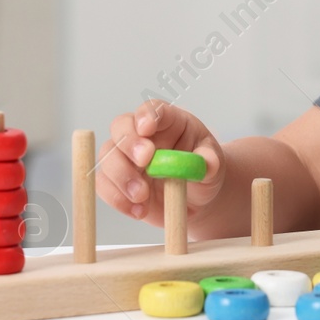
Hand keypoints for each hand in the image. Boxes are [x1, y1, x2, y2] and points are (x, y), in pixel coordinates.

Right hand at [98, 100, 225, 226]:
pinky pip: (104, 185)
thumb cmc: (204, 171)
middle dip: (129, 143)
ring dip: (121, 176)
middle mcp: (142, 135)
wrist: (197, 199)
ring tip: (142, 196)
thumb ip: (211, 162)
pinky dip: (117, 198)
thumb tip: (207, 163)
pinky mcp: (117, 181)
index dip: (147, 115)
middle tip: (144, 162)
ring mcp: (126, 157)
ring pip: (107, 156)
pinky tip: (138, 211)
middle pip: (121, 126)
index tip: (147, 128)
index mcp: (169, 122)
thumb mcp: (215, 165)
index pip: (153, 109)